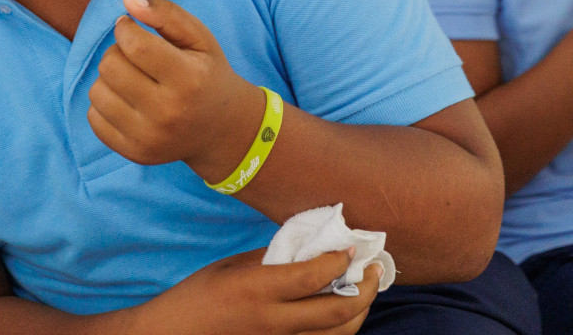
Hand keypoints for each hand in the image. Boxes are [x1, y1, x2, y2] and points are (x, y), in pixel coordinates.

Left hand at [89, 0, 263, 179]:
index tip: (130, 27)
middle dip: (117, 51)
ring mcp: (148, 138)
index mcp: (188, 79)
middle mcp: (167, 113)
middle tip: (135, 55)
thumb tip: (127, 2)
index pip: (135, 46)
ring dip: (109, 78)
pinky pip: (94, 118)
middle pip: (110, 67)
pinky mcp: (134, 153)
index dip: (125, 29)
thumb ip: (166, 13)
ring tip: (131, 78)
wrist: (221, 130)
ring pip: (97, 91)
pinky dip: (104, 103)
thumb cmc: (207, 74)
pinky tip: (127, 100)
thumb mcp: (199, 38)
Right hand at [134, 249, 376, 334]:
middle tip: (373, 268)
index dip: (339, 260)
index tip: (351, 246)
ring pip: (338, 334)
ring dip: (359, 310)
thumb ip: (271, 259)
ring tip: (364, 288)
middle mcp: (274, 320)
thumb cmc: (199, 295)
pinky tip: (340, 308)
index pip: (313, 277)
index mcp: (258, 290)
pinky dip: (340, 326)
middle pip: (337, 312)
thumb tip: (307, 248)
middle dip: (365, 289)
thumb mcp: (232, 267)